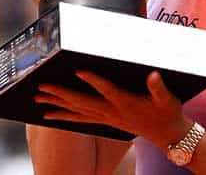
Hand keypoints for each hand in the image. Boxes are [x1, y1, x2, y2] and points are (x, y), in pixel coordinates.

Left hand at [35, 70, 192, 149]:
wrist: (168, 135)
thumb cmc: (167, 113)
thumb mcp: (167, 99)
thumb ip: (159, 87)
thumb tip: (154, 76)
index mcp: (125, 103)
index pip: (107, 90)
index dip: (94, 80)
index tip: (79, 71)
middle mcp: (112, 112)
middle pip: (82, 102)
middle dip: (61, 94)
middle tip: (42, 86)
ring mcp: (106, 118)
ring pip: (77, 111)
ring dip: (56, 104)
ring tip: (38, 98)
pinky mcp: (104, 121)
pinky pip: (79, 120)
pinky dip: (63, 117)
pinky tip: (49, 116)